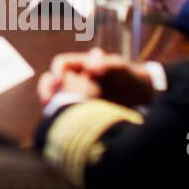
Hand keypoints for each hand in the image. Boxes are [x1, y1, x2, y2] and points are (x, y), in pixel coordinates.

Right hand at [37, 49, 157, 106]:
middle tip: (49, 101)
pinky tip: (68, 124)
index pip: (61, 64)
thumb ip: (107, 65)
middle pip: (52, 82)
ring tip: (54, 114)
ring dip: (53, 105)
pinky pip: (65, 112)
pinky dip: (63, 117)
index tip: (59, 80)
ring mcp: (76, 94)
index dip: (58, 71)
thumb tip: (91, 67)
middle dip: (48, 90)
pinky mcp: (79, 110)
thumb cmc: (129, 77)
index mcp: (81, 65)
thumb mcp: (120, 69)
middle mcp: (75, 78)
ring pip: (56, 98)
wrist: (140, 95)